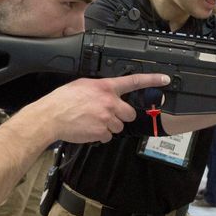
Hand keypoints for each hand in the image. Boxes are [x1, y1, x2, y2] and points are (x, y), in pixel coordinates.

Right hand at [37, 74, 169, 143]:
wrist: (51, 116)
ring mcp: (106, 118)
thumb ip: (100, 88)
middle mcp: (109, 102)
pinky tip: (89, 129)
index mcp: (105, 87)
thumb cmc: (63, 100)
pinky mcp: (101, 132)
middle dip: (122, 116)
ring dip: (109, 126)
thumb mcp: (83, 85)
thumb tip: (107, 92)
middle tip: (107, 114)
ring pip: (119, 126)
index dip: (151, 79)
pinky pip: (107, 136)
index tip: (164, 79)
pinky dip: (100, 135)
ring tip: (92, 121)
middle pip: (129, 113)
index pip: (133, 81)